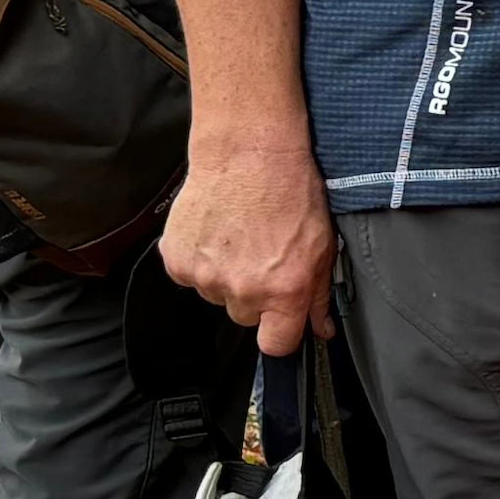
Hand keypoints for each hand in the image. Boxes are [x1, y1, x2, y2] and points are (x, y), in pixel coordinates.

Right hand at [165, 133, 337, 352]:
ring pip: (217, 296)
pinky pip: (190, 276)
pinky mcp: (177, 260)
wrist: (247, 153)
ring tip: (241, 238)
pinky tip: (218, 233)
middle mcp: (243, 289)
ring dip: (226, 276)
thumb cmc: (289, 191)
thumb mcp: (322, 245)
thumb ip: (318, 294)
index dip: (281, 334)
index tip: (281, 322)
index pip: (276, 345)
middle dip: (255, 295)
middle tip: (263, 257)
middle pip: (245, 317)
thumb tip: (320, 328)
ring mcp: (205, 277)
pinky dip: (201, 260)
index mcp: (284, 290)